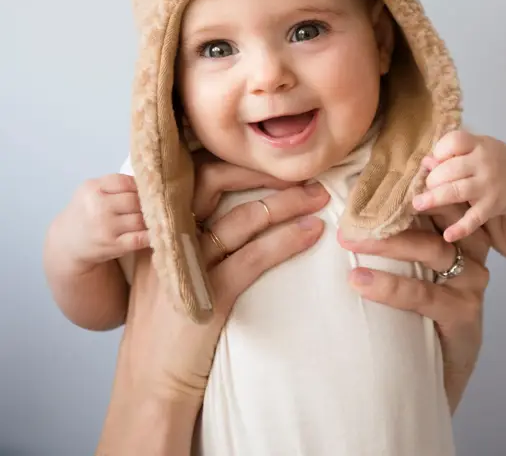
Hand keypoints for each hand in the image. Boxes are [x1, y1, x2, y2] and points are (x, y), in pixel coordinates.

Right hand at [57, 174, 149, 272]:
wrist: (67, 242)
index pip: (126, 181)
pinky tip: (155, 233)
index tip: (146, 190)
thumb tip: (150, 182)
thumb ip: (115, 184)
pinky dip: (150, 235)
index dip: (140, 186)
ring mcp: (104, 227)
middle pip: (135, 200)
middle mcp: (97, 206)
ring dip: (150, 219)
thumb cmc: (86, 212)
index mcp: (92, 188)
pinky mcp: (112, 245)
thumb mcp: (92, 191)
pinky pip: (139, 238)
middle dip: (147, 204)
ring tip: (155, 218)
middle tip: (155, 206)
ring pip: (140, 219)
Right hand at [98, 178, 328, 454]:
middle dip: (260, 171)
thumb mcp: (165, 270)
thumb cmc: (165, 327)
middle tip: (300, 170)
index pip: (192, 174)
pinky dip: (287, 240)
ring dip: (286, 203)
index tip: (267, 158)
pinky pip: (254, 256)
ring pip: (242, 217)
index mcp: (156, 226)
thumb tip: (229, 209)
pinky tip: (311, 232)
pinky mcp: (208, 293)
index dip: (233, 160)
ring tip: (318, 197)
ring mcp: (186, 264)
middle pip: (214, 181)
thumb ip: (185, 237)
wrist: (150, 384)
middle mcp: (167, 237)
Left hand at [339, 202, 489, 412]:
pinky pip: (423, 294)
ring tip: (348, 239)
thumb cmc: (422, 307)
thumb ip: (401, 230)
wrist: (442, 369)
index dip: (407, 183)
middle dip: (391, 206)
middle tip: (350, 205)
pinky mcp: (464, 312)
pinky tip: (359, 280)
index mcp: (458, 229)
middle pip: (436, 215)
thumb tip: (354, 195)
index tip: (370, 173)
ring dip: (386, 242)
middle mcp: (472, 249)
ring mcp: (471, 281)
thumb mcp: (413, 263)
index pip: (435, 196)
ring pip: (429, 249)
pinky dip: (389, 286)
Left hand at [412, 131, 505, 241]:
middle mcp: (484, 163)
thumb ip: (451, 154)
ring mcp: (489, 185)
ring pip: (457, 191)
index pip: (455, 141)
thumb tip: (425, 163)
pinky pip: (474, 218)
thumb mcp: (474, 150)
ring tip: (418, 204)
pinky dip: (461, 228)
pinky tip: (448, 235)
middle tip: (427, 186)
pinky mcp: (493, 206)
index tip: (436, 159)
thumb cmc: (491, 160)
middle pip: (450, 169)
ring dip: (435, 198)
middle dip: (433, 179)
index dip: (440, 150)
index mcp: (478, 144)